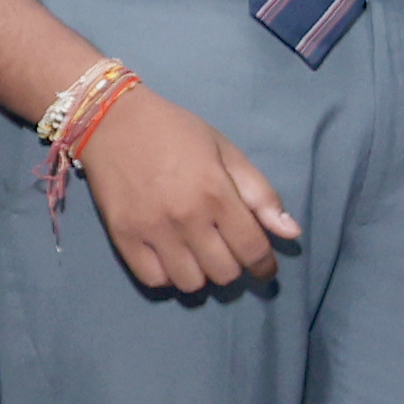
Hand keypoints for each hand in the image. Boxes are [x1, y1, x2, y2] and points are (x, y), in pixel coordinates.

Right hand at [79, 87, 298, 293]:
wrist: (113, 120)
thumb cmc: (176, 132)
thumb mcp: (226, 151)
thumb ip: (260, 194)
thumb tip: (291, 233)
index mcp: (216, 193)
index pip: (252, 250)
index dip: (265, 266)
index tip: (265, 268)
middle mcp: (186, 217)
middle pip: (224, 272)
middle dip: (234, 267)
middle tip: (227, 252)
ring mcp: (152, 230)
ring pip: (191, 283)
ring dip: (202, 275)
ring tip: (200, 256)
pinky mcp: (123, 238)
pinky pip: (155, 280)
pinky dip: (169, 276)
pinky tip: (172, 258)